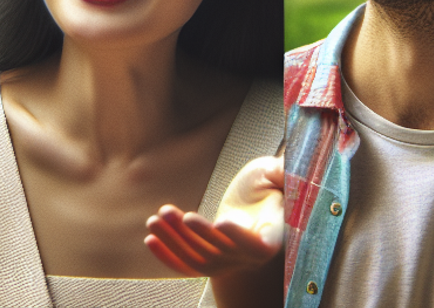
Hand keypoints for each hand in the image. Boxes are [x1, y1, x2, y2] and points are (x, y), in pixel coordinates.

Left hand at [145, 155, 282, 276]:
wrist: (254, 203)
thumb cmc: (266, 185)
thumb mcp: (272, 173)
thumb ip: (279, 172)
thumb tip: (282, 167)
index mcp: (271, 234)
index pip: (258, 244)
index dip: (240, 238)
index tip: (222, 223)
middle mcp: (250, 254)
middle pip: (223, 251)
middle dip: (198, 234)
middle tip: (177, 215)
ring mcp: (229, 261)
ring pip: (200, 259)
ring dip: (176, 241)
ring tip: (155, 219)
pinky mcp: (211, 260)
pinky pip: (187, 265)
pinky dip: (168, 256)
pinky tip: (150, 239)